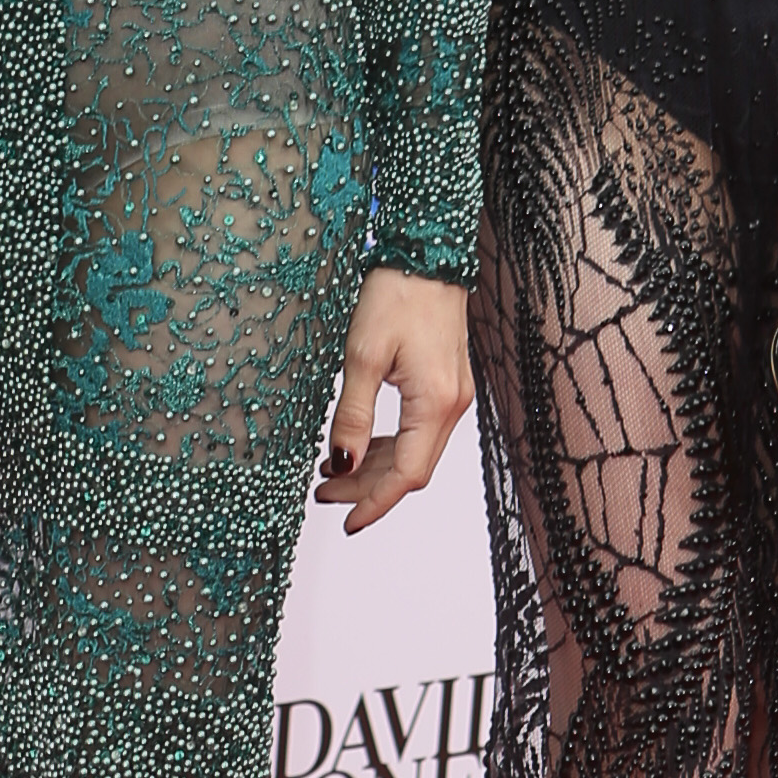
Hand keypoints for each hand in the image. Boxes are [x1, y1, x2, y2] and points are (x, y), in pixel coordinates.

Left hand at [317, 269, 472, 533]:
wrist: (428, 256)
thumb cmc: (397, 296)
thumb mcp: (362, 357)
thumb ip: (352, 416)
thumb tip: (342, 464)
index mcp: (436, 404)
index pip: (406, 475)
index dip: (375, 503)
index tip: (347, 520)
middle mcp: (453, 406)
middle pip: (411, 469)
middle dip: (367, 487)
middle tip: (323, 493)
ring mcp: (453, 396)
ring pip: (415, 452)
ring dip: (375, 468)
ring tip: (332, 472)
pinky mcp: (446, 385)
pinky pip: (419, 432)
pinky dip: (389, 446)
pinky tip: (359, 445)